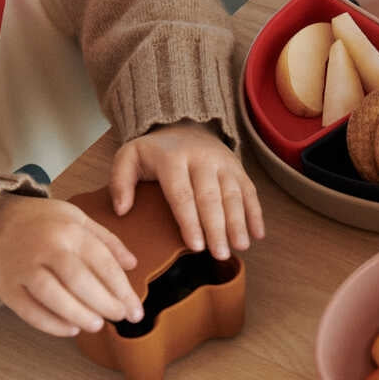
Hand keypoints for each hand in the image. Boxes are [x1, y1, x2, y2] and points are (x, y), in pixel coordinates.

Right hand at [0, 194, 142, 335]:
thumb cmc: (43, 222)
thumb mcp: (78, 219)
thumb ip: (108, 241)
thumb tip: (133, 264)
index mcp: (69, 230)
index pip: (102, 263)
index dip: (122, 290)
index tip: (135, 310)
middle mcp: (46, 247)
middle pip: (79, 280)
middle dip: (104, 303)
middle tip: (120, 318)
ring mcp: (22, 267)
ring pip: (52, 296)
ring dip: (79, 315)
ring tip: (97, 325)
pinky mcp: (5, 285)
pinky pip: (28, 310)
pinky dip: (51, 324)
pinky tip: (70, 329)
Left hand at [108, 122, 265, 260]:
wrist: (184, 125)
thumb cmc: (155, 152)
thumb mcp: (128, 157)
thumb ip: (120, 181)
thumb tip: (121, 210)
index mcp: (172, 159)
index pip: (182, 194)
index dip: (189, 222)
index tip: (195, 246)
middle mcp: (201, 159)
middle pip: (211, 197)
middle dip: (217, 228)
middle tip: (220, 254)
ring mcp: (223, 163)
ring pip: (233, 195)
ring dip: (239, 223)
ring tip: (240, 247)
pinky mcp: (238, 168)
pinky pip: (250, 191)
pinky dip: (256, 213)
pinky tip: (258, 234)